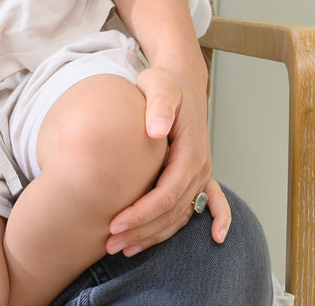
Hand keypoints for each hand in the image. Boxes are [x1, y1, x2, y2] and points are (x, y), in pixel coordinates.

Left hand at [106, 66, 231, 254]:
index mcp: (190, 151)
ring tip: (124, 248)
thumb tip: (155, 130)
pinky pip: (205, 204)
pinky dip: (212, 221)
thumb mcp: (158, 85)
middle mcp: (200, 166)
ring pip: (181, 214)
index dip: (141, 212)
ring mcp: (201, 171)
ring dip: (155, 235)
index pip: (166, 193)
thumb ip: (158, 106)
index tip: (115, 223)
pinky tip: (217, 239)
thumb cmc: (164, 84)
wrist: (181, 80)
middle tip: (110, 244)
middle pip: (172, 211)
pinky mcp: (197, 172)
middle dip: (142, 231)